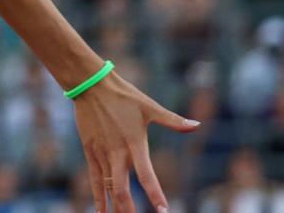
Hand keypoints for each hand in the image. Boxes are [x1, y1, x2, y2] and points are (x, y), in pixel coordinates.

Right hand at [73, 72, 198, 212]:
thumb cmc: (123, 95)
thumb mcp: (149, 106)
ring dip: (115, 207)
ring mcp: (101, 152)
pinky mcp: (90, 150)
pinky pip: (94, 178)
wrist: (90, 85)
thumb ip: (172, 120)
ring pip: (107, 187)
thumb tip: (196, 124)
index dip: (155, 193)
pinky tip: (101, 211)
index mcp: (134, 142)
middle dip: (130, 209)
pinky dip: (98, 196)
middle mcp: (117, 152)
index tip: (163, 209)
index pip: (146, 174)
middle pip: (122, 188)